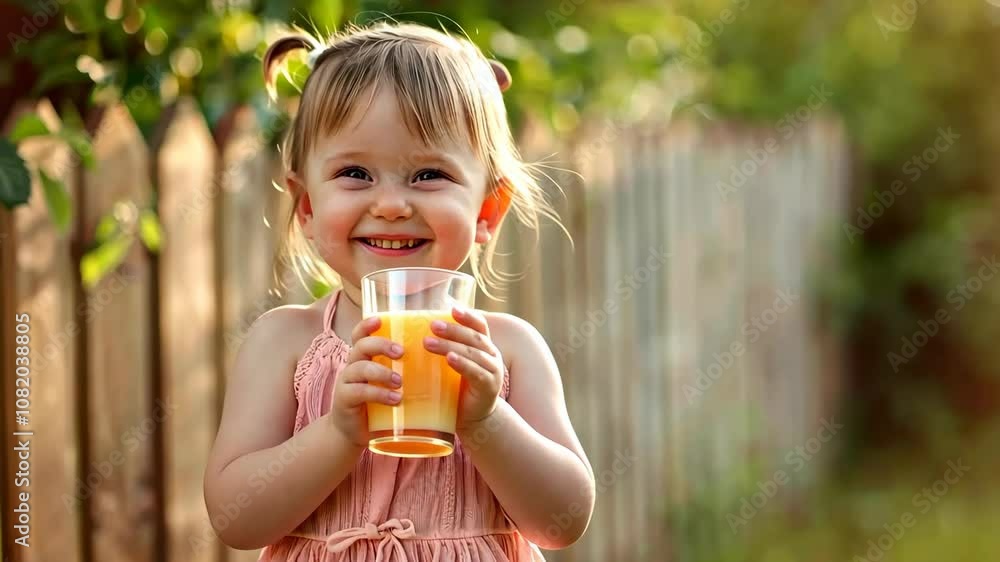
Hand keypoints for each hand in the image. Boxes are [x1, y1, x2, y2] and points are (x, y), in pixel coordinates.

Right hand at [329, 316, 402, 447]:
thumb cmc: (380, 404)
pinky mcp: (344, 400)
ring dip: (382, 372)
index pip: (361, 334)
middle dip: (381, 345)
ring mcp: (346, 382)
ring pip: (359, 367)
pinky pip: (359, 392)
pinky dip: (378, 394)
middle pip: (361, 346)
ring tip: (400, 381)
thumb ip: (405, 370)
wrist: (356, 433)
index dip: (367, 324)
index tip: (381, 319)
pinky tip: (394, 399)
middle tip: (402, 352)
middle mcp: (353, 365)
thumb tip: (442, 356)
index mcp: (364, 357)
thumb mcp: (391, 383)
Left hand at [423, 306, 503, 428]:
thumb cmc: (458, 388)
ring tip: (428, 343)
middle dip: (453, 329)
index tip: (451, 308)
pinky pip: (476, 372)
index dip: (467, 316)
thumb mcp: (453, 364)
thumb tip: (415, 331)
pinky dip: (462, 363)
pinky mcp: (488, 386)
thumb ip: (445, 349)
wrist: (473, 418)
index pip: (479, 325)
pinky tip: (449, 358)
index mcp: (484, 347)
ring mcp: (493, 371)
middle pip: (473, 337)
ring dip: (450, 345)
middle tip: (432, 325)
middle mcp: (492, 355)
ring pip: (472, 352)